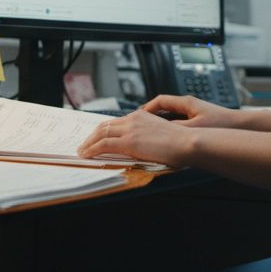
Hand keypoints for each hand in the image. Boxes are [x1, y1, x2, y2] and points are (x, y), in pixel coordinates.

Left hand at [77, 110, 195, 166]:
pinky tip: (86, 155)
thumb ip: (150, 137)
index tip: (98, 136)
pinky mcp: (129, 141)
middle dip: (93, 135)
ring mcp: (130, 129)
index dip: (104, 129)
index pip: (117, 121)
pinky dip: (92, 149)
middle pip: (106, 125)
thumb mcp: (164, 135)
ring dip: (89, 143)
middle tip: (85, 144)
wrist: (189, 142)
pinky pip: (104, 144)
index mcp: (143, 116)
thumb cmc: (183, 142)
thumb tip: (144, 147)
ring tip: (82, 151)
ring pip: (101, 133)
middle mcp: (134, 119)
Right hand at [140, 94, 240, 128]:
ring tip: (152, 134)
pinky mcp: (199, 122)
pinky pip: (179, 124)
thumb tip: (160, 131)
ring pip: (171, 117)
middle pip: (163, 109)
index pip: (160, 101)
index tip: (138, 117)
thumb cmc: (222, 124)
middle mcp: (189, 106)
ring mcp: (193, 113)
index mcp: (186, 103)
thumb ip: (176, 129)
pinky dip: (172, 130)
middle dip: (151, 117)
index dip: (147, 108)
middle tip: (141, 126)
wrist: (242, 126)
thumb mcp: (195, 128)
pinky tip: (170, 140)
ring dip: (162, 125)